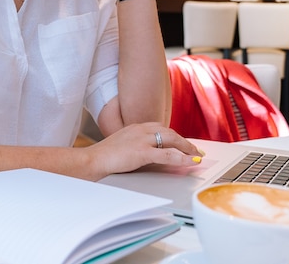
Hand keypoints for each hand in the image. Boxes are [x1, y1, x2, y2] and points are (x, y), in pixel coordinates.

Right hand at [86, 122, 204, 176]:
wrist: (92, 160)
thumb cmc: (103, 156)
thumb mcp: (121, 144)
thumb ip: (135, 144)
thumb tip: (148, 154)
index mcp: (135, 127)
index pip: (160, 127)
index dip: (174, 135)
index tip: (182, 142)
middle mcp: (141, 129)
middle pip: (170, 132)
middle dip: (184, 141)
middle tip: (195, 150)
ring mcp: (142, 140)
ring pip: (172, 140)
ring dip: (187, 148)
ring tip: (196, 156)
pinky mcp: (142, 152)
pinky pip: (168, 155)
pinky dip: (182, 158)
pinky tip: (190, 162)